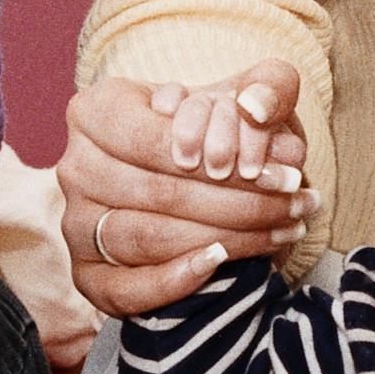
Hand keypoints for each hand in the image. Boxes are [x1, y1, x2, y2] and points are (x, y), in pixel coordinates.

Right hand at [60, 65, 311, 317]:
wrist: (197, 179)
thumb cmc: (219, 133)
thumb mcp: (247, 96)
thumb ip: (268, 86)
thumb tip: (256, 108)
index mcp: (97, 109)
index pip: (161, 140)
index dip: (229, 159)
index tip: (290, 172)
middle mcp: (76, 165)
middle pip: (161, 191)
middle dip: (243, 203)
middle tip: (299, 205)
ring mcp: (75, 221)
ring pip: (151, 237)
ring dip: (227, 240)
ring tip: (284, 230)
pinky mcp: (86, 273)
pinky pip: (125, 287)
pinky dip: (175, 280)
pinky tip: (221, 263)